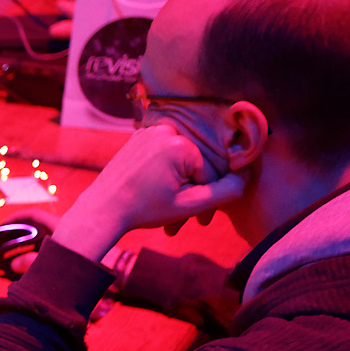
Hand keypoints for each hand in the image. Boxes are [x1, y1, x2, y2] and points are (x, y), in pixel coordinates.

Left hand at [50, 123, 246, 261]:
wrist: (101, 209)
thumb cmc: (143, 210)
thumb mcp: (189, 206)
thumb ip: (224, 192)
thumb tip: (248, 176)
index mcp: (181, 143)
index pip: (210, 172)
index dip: (208, 199)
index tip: (202, 220)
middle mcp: (166, 130)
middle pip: (195, 163)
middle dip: (194, 193)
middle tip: (186, 219)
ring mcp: (150, 131)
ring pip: (180, 160)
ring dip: (180, 184)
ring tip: (169, 209)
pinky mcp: (139, 137)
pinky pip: (164, 154)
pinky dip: (166, 173)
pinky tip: (157, 192)